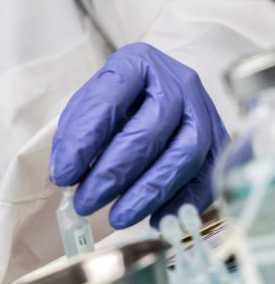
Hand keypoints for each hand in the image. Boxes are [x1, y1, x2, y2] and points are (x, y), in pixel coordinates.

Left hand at [50, 43, 228, 227]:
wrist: (159, 89)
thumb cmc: (116, 100)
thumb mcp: (88, 105)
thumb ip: (74, 135)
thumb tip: (65, 175)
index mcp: (136, 64)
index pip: (108, 102)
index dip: (83, 143)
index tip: (63, 176)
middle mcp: (176, 82)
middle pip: (148, 133)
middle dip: (112, 175)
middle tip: (85, 202)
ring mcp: (203, 110)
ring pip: (182, 156)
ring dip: (146, 194)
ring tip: (116, 217)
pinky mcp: (219, 140)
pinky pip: (207, 177)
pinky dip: (181, 202)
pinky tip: (155, 219)